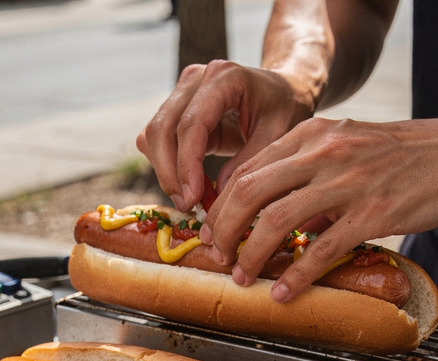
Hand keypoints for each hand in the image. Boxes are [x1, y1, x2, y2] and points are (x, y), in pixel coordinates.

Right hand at [137, 60, 316, 211]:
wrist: (283, 90)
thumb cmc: (285, 109)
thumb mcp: (279, 136)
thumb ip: (249, 164)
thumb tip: (216, 197)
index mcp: (224, 77)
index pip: (191, 123)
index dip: (186, 165)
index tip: (192, 198)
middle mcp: (195, 78)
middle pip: (162, 128)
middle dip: (170, 173)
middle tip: (187, 205)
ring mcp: (181, 91)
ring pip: (152, 135)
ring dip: (165, 171)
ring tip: (189, 200)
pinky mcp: (175, 108)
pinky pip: (155, 139)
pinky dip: (166, 165)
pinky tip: (188, 184)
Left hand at [202, 115, 437, 301]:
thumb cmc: (408, 155)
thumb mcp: (350, 147)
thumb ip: (312, 174)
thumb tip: (284, 218)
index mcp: (313, 135)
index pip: (248, 168)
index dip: (222, 204)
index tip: (213, 230)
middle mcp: (323, 153)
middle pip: (250, 192)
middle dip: (225, 229)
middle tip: (217, 256)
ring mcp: (348, 182)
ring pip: (277, 220)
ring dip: (252, 254)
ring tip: (243, 277)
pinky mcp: (374, 212)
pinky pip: (322, 249)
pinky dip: (296, 275)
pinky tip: (283, 293)